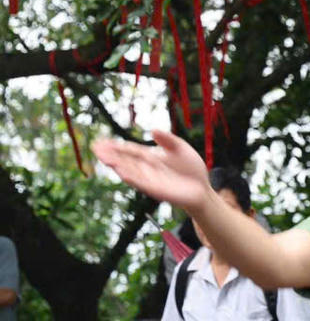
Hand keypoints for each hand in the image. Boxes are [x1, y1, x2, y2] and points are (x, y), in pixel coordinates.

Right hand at [92, 130, 213, 213]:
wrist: (203, 189)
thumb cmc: (192, 169)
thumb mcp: (181, 148)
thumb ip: (168, 140)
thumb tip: (153, 130)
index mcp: (151, 157)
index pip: (130, 150)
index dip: (116, 146)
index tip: (101, 142)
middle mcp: (147, 169)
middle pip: (126, 160)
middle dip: (111, 154)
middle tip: (96, 148)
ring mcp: (150, 180)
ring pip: (130, 171)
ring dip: (117, 165)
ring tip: (104, 158)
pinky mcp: (157, 190)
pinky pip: (141, 183)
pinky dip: (132, 177)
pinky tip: (121, 172)